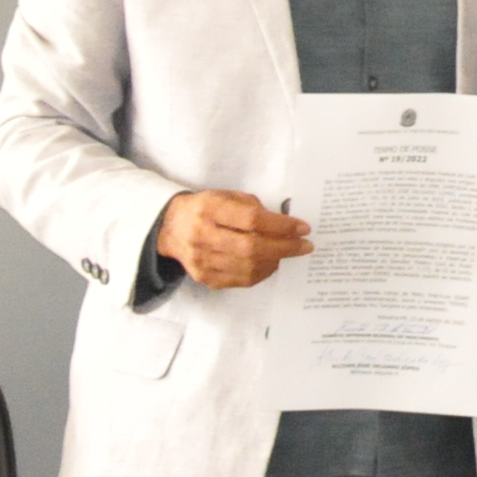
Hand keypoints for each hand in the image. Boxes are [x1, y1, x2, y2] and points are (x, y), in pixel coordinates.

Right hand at [156, 189, 310, 290]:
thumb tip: (287, 224)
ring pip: (248, 267)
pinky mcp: (204, 277)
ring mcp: (201, 260)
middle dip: (285, 247)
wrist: (171, 227)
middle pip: (251, 248)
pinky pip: (241, 280)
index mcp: (209, 209)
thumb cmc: (207, 208)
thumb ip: (254, 208)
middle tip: (305, 246)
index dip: (281, 225)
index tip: (303, 228)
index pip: (251, 220)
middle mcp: (202, 236)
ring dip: (276, 261)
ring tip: (288, 252)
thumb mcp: (228, 196)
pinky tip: (271, 262)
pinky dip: (262, 272)